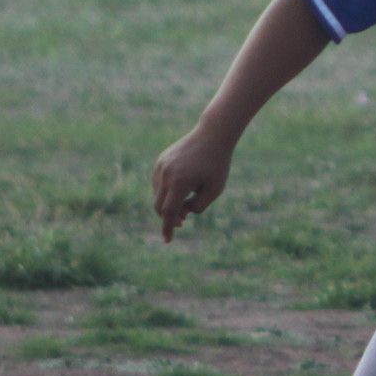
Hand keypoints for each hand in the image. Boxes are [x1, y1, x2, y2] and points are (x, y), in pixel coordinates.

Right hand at [152, 127, 235, 242]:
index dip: (168, 228)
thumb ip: (198, 206)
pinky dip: (166, 192)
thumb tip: (182, 212)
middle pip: (160, 205)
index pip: (169, 212)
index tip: (167, 241)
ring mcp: (161, 166)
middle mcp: (166, 174)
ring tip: (184, 208)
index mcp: (179, 183)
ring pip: (158, 194)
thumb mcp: (214, 190)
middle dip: (169, 217)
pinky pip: (159, 182)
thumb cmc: (217, 165)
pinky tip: (179, 193)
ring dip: (168, 204)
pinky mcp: (161, 161)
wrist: (213, 135)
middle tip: (183, 223)